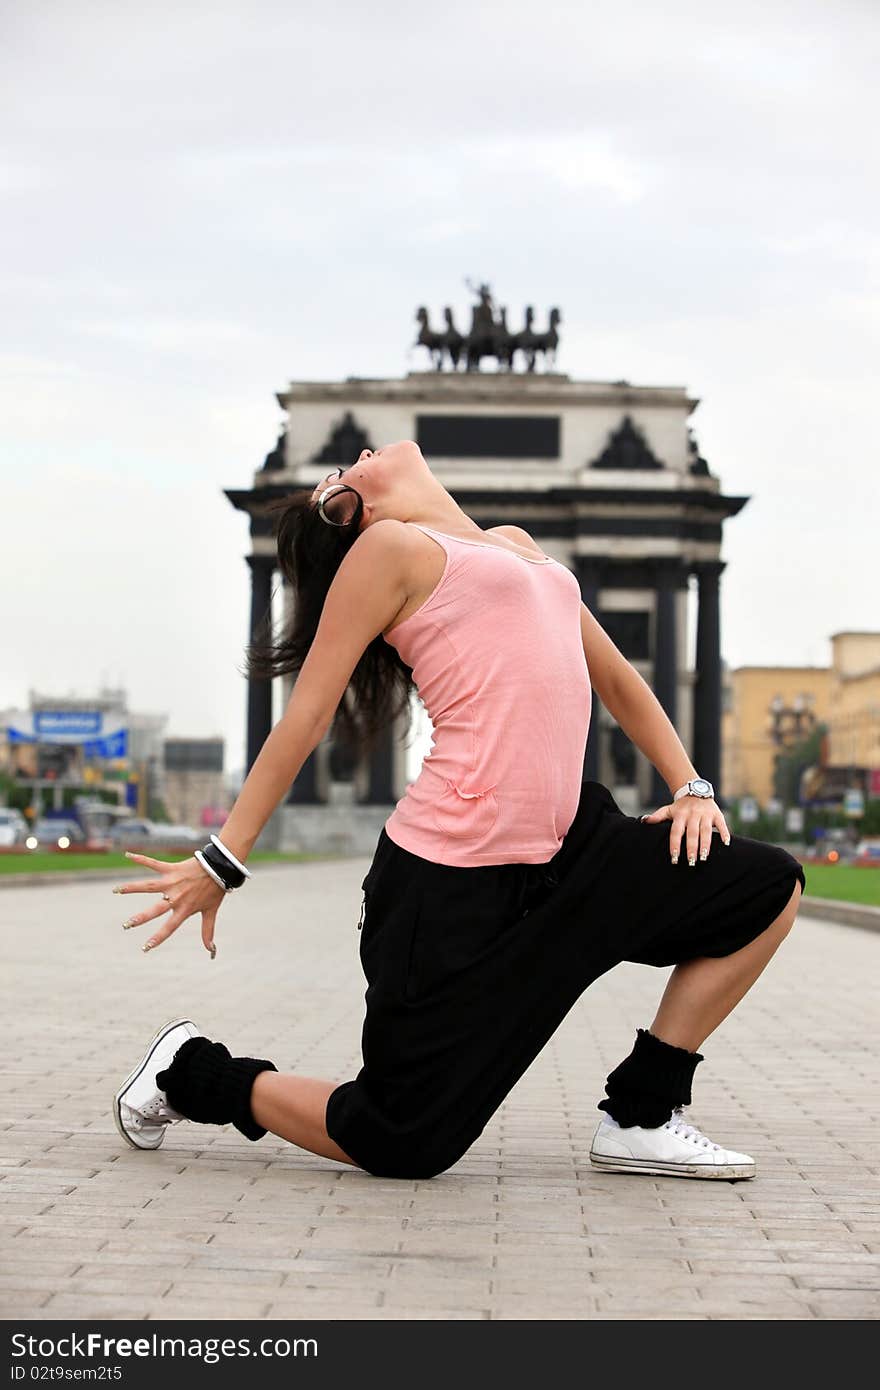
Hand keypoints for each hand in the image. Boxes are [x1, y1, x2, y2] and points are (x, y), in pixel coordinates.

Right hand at [112, 852, 226, 956]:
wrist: (220, 868)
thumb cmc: (215, 891)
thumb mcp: (211, 912)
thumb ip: (207, 932)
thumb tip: (211, 951)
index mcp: (184, 909)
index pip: (169, 928)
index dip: (157, 938)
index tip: (145, 948)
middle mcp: (175, 897)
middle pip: (154, 910)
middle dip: (140, 918)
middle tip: (126, 925)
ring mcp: (171, 882)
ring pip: (148, 886)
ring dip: (131, 888)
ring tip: (116, 890)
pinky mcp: (170, 869)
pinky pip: (153, 863)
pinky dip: (140, 858)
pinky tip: (128, 854)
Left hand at [640, 796, 730, 865]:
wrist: (695, 791)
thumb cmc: (680, 806)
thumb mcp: (668, 809)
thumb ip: (657, 816)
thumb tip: (644, 821)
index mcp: (680, 815)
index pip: (676, 832)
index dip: (675, 845)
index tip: (674, 858)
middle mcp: (693, 815)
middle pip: (692, 833)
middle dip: (691, 848)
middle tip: (691, 862)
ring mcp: (705, 814)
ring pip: (706, 831)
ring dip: (706, 844)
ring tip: (704, 857)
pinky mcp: (716, 814)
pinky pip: (721, 824)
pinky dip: (724, 833)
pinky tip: (725, 843)